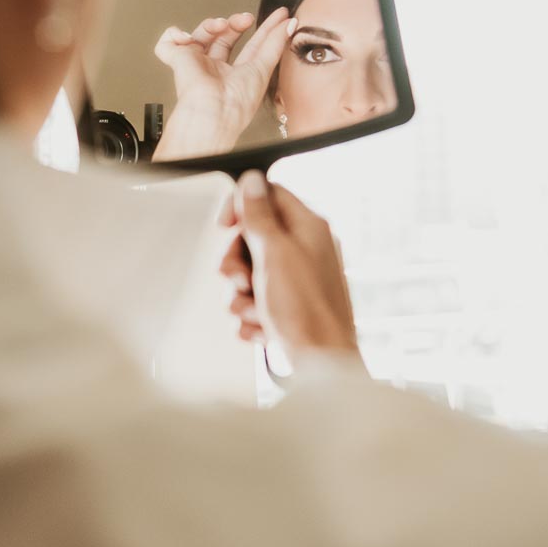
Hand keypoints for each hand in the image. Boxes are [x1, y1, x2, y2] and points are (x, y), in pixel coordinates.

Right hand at [152, 8, 295, 160]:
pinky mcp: (177, 61)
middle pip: (224, 36)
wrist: (212, 111)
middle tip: (246, 18)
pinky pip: (167, 43)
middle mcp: (215, 69)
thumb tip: (290, 23)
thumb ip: (276, 43)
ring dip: (211, 24)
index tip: (279, 14)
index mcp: (236, 74)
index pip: (251, 46)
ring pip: (200, 34)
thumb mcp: (263, 68)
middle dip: (236, 23)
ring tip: (219, 25)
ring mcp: (195, 64)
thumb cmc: (236, 102)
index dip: (264, 29)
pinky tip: (186, 38)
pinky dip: (174, 35)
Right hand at [218, 170, 357, 355]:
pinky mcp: (289, 309)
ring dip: (241, 295)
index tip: (225, 226)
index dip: (241, 206)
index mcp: (309, 228)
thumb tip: (251, 179)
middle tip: (238, 278)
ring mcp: (297, 281)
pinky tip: (262, 329)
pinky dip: (252, 317)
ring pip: (250, 274)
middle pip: (253, 238)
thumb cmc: (306, 311)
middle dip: (236, 262)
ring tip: (253, 311)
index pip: (269, 195)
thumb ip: (259, 215)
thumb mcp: (274, 253)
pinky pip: (256, 303)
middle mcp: (306, 250)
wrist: (322, 367)